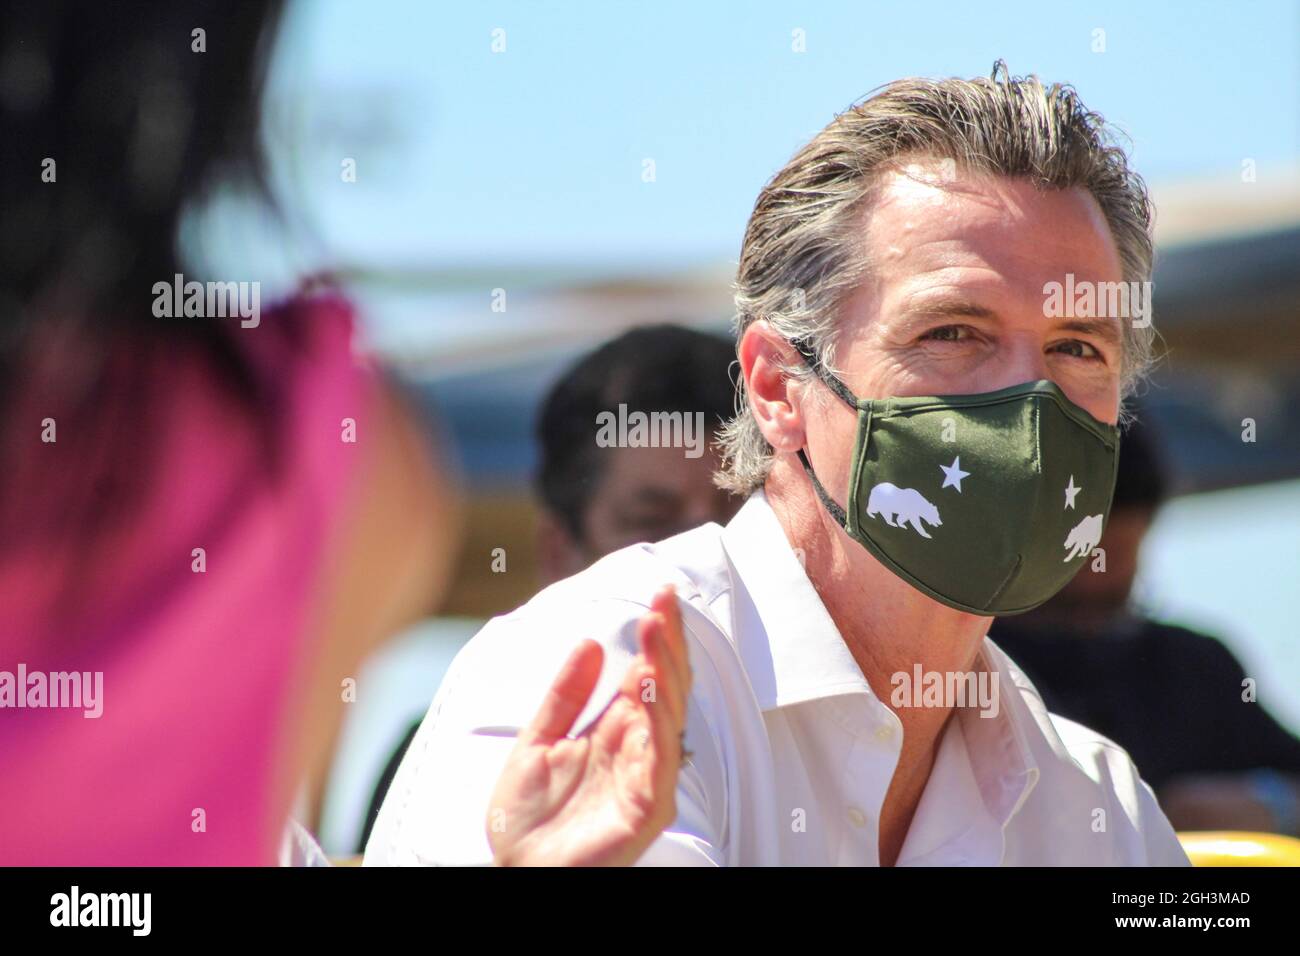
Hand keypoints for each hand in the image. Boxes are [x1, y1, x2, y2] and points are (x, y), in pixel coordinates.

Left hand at [485, 585, 690, 865]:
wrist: (519, 872)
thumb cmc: (530, 818)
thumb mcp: (537, 741)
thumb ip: (563, 695)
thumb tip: (589, 642)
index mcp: (617, 731)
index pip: (647, 673)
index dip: (657, 635)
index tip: (659, 594)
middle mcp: (639, 749)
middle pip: (665, 687)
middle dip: (668, 642)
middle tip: (665, 601)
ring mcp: (646, 777)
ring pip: (668, 716)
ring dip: (664, 671)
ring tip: (656, 631)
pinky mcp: (646, 807)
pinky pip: (660, 760)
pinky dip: (658, 722)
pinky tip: (649, 687)